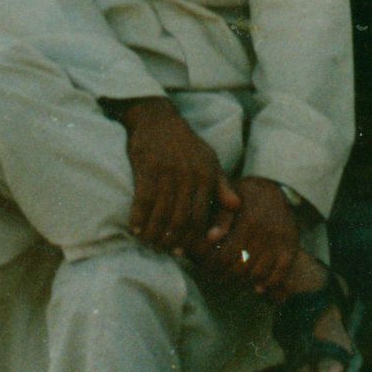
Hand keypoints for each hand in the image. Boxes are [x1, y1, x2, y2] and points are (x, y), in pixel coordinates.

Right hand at [119, 97, 224, 254]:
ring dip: (153, 233)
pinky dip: (138, 219)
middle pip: (180, 219)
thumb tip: (236, 207)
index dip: (191, 237)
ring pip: (161, 214)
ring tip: (148, 241)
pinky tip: (135, 229)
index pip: (200, 216)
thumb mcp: (210, 161)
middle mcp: (190, 176)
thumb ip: (222, 186)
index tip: (182, 251)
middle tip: (163, 250)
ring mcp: (168, 173)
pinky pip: (142, 202)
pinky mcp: (147, 169)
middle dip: (171, 240)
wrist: (159, 120)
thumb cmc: (186, 145)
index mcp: (207, 176)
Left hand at [198, 176, 302, 295]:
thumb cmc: (246, 196)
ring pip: (257, 274)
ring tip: (238, 276)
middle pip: (240, 269)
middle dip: (228, 275)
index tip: (210, 267)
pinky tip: (258, 284)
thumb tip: (211, 238)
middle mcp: (266, 232)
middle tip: (222, 274)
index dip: (215, 267)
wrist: (276, 188)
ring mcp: (280, 241)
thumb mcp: (231, 198)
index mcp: (249, 220)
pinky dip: (267, 283)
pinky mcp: (291, 247)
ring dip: (245, 279)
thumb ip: (221, 217)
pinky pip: (278, 274)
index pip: (226, 257)